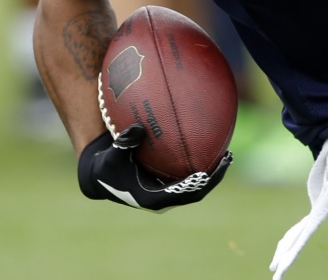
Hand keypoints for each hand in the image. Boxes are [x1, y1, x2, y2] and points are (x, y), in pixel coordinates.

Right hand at [78, 126, 231, 211]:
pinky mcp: (166, 181)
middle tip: (227, 158)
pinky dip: (199, 161)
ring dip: (212, 172)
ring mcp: (167, 190)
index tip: (209, 172)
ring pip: (195, 184)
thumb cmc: (106, 167)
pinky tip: (208, 142)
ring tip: (227, 154)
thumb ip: (123, 144)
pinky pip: (187, 174)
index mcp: (153, 199)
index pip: (184, 194)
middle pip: (196, 191)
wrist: (100, 175)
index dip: (199, 185)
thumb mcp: (111, 157)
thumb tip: (138, 128)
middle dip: (214, 177)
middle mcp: (164, 197)